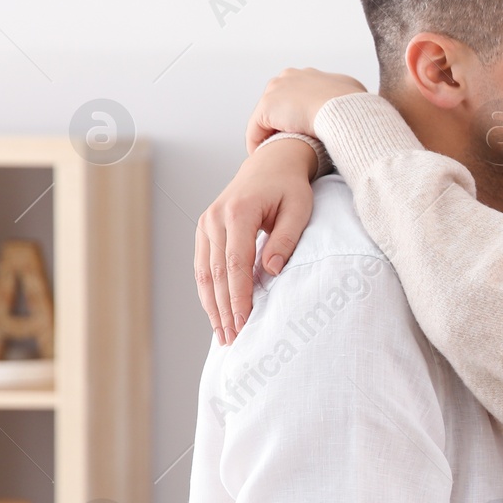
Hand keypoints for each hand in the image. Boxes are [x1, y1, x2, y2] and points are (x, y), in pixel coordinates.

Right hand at [194, 137, 317, 344]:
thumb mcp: (299, 209)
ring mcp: (206, 224)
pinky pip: (203, 266)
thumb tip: (271, 272)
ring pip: (204, 273)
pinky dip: (209, 291)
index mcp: (238, 212)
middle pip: (217, 273)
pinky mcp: (205, 230)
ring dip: (212, 306)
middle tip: (233, 340)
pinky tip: (217, 313)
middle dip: (224, 309)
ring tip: (223, 335)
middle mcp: (215, 218)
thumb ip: (286, 240)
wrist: (270, 163)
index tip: (244, 322)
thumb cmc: (290, 187)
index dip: (238, 296)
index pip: (235, 263)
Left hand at [245, 67, 366, 153]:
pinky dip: (258, 143)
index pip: (298, 94)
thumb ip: (350, 97)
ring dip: (270, 133)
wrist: (344, 109)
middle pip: (279, 103)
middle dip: (283, 122)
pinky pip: (257, 129)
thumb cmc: (355, 105)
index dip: (300, 114)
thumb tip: (359, 104)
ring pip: (267, 116)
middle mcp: (290, 76)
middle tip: (289, 143)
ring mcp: (276, 90)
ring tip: (275, 153)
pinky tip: (263, 157)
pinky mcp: (266, 108)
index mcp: (309, 75)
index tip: (304, 132)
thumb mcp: (357, 93)